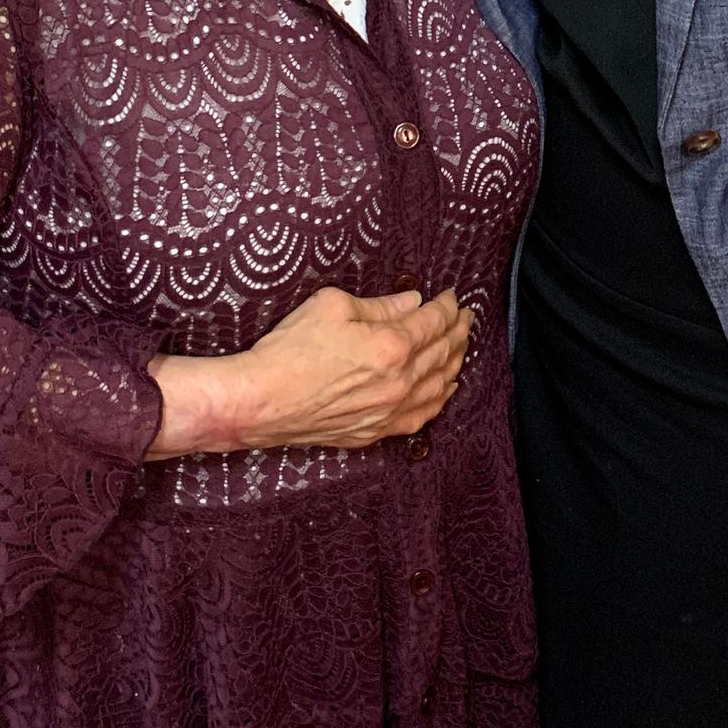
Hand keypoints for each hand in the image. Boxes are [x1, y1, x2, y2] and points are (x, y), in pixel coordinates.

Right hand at [145, 286, 472, 458]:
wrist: (261, 401)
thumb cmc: (290, 350)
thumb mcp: (332, 306)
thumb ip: (380, 305)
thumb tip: (411, 301)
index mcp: (391, 346)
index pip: (433, 321)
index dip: (447, 305)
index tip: (452, 295)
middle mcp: (398, 382)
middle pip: (442, 352)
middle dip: (458, 330)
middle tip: (466, 316)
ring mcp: (389, 411)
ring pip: (439, 386)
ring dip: (455, 362)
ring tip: (461, 346)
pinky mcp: (376, 431)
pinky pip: (422, 416)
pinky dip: (440, 398)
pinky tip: (445, 387)